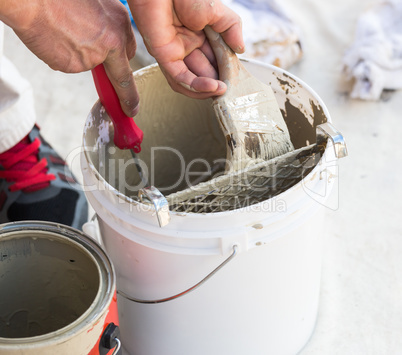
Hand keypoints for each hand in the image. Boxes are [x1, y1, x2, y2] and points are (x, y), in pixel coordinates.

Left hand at [1, 0, 138, 116]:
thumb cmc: (42, 27)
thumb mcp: (71, 64)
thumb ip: (92, 67)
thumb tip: (97, 62)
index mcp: (114, 45)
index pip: (124, 79)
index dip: (127, 98)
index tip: (130, 109)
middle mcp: (119, 25)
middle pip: (127, 54)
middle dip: (115, 63)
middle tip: (99, 69)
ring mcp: (114, 9)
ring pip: (119, 36)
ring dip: (107, 43)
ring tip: (82, 41)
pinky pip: (110, 21)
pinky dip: (99, 27)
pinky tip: (81, 27)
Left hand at [128, 0, 243, 98]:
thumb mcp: (217, 11)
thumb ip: (231, 29)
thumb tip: (241, 49)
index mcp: (200, 35)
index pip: (215, 59)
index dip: (226, 70)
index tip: (237, 78)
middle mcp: (187, 45)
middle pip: (204, 72)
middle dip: (218, 81)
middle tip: (230, 86)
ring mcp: (175, 52)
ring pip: (190, 80)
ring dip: (206, 89)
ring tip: (222, 90)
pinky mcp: (164, 55)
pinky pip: (179, 77)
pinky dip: (196, 85)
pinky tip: (212, 86)